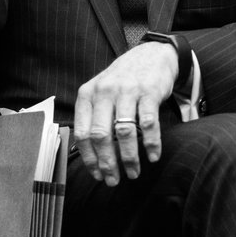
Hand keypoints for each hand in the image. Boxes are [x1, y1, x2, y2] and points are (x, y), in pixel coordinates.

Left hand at [72, 42, 178, 185]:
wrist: (150, 55)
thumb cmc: (122, 80)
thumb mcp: (100, 92)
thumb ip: (94, 117)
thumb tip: (91, 154)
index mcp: (87, 95)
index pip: (82, 132)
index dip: (89, 157)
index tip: (97, 174)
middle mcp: (104, 92)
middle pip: (101, 135)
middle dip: (107, 163)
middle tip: (114, 180)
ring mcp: (126, 91)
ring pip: (123, 132)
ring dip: (129, 158)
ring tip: (134, 173)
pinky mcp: (149, 92)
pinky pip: (148, 124)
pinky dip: (151, 144)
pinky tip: (153, 157)